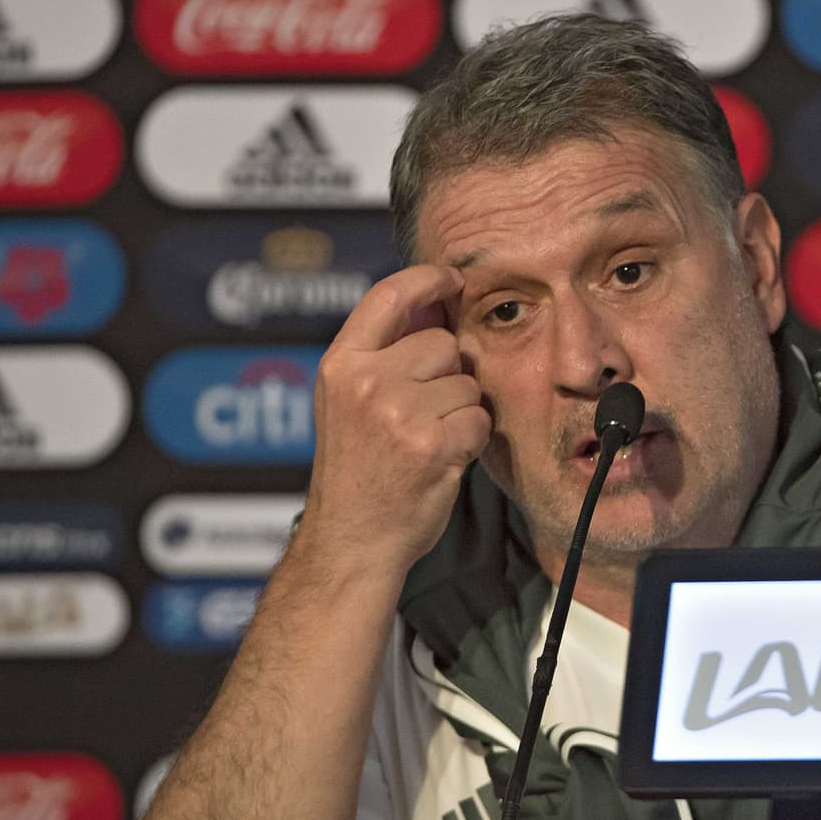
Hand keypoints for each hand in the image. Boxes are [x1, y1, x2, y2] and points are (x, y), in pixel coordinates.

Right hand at [298, 264, 490, 572]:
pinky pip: (478, 418)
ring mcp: (398, 412)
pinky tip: (441, 459)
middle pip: (443, 343)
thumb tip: (434, 303)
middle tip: (421, 414)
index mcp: (341, 365)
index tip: (452, 278)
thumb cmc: (358, 472)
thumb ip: (382, 354)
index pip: (389, 296)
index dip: (428, 279)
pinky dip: (471, 439)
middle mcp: (366, 382)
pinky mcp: (432, 443)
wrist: (352, 541)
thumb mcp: (347, 402)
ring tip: (426, 441)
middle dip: (448, 374)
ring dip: (460, 411)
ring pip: (467, 383)